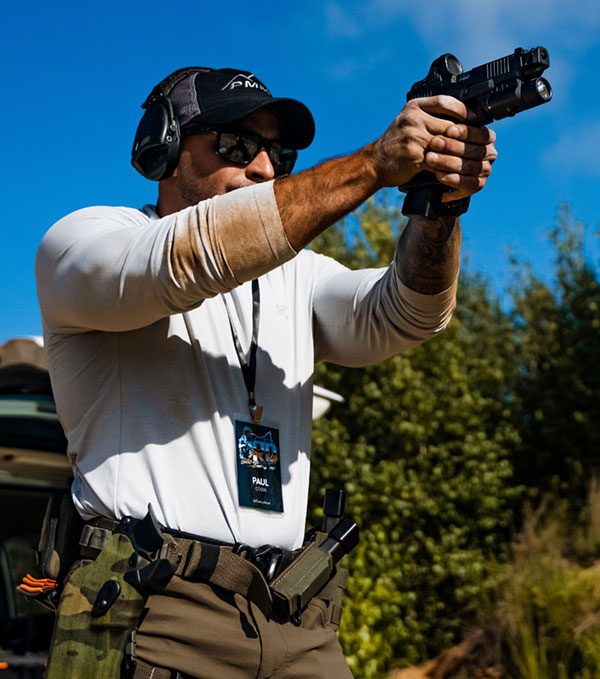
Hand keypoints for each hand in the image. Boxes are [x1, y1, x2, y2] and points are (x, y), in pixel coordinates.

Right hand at [372, 95, 496, 199]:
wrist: (375, 163)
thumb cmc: (396, 144)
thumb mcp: (410, 122)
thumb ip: (430, 117)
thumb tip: (461, 120)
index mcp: (415, 106)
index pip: (446, 102)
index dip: (464, 111)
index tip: (475, 119)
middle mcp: (413, 118)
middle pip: (450, 125)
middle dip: (466, 135)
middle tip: (478, 142)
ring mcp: (414, 136)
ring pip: (447, 143)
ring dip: (460, 152)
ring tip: (470, 156)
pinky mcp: (414, 155)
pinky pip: (438, 159)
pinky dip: (447, 165)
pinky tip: (455, 167)